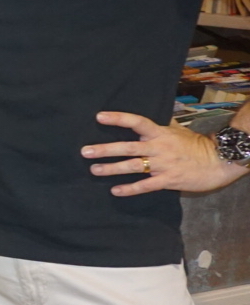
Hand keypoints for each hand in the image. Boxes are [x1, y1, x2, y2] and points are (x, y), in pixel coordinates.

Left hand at [84, 112, 247, 195]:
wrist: (219, 161)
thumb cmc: (196, 145)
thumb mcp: (177, 130)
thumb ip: (160, 125)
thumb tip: (150, 114)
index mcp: (160, 133)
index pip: (137, 122)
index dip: (119, 118)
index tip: (99, 116)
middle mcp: (159, 148)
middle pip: (128, 147)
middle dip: (105, 149)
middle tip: (85, 151)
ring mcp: (163, 165)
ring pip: (133, 166)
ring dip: (112, 168)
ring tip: (94, 170)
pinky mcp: (168, 180)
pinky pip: (146, 185)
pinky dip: (130, 188)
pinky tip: (115, 191)